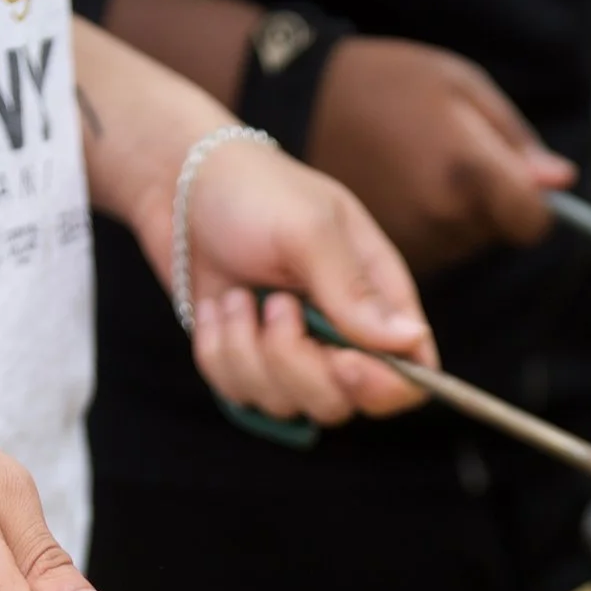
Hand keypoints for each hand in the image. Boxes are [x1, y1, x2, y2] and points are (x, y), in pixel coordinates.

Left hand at [139, 135, 439, 426]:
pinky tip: (216, 308)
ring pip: (286, 405)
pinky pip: (237, 394)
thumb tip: (411, 340)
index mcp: (378, 298)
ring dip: (248, 352)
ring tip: (237, 297)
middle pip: (343, 402)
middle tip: (274, 305)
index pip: (411, 374)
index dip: (383, 386)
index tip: (343, 363)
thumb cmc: (256, 191)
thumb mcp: (309, 229)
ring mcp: (293, 355)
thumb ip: (353, 290)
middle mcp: (341, 336)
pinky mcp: (246, 365)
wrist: (179, 184)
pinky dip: (217, 352)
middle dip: (297, 365)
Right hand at [308, 37, 578, 277]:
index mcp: (465, 173)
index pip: (531, 221)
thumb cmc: (387, 84)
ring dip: (451, 222)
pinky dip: (420, 232)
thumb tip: (559, 180)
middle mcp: (439, 218)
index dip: (530, 204)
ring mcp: (407, 242)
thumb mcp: (459, 85)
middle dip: (485, 208)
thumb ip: (513, 139)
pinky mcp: (380, 255)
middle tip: (444, 162)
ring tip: (415, 174)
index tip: (514, 184)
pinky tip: (395, 196)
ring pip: (458, 249)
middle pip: (493, 236)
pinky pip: (424, 253)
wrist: (303, 103)